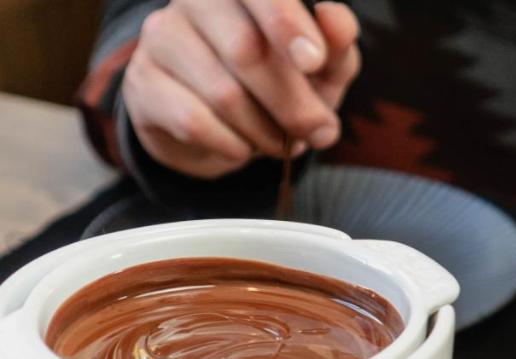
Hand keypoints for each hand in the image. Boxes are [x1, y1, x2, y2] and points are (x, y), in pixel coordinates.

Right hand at [122, 0, 360, 177]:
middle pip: (245, 50)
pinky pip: (193, 121)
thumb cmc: (278, 84)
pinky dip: (231, 144)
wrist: (218, 125)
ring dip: (265, 131)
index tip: (314, 62)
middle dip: (293, 104)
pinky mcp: (142, 82)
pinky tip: (242, 147)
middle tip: (317, 132)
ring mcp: (162, 37)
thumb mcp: (321, 69)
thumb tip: (333, 16)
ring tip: (278, 141)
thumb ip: (335, 45)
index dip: (288, 24)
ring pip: (223, 93)